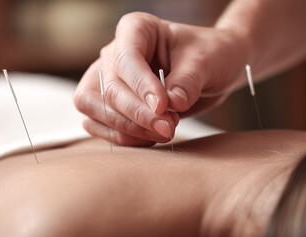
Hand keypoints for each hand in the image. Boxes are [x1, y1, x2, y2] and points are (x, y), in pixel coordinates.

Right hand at [74, 12, 249, 145]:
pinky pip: (98, 125)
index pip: (125, 58)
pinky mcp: (109, 105)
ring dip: (128, 129)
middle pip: (109, 89)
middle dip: (137, 115)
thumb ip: (186, 82)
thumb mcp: (205, 62)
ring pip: (94, 108)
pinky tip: (151, 137)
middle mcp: (115, 54)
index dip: (140, 85)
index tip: (163, 107)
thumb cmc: (209, 55)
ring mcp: (108, 80)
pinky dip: (123, 138)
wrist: (211, 71)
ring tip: (164, 131)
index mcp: (135, 29)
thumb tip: (168, 106)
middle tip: (167, 128)